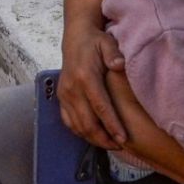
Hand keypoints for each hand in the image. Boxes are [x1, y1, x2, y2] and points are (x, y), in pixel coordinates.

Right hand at [58, 24, 126, 148]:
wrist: (76, 38)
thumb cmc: (96, 42)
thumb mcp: (107, 42)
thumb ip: (114, 54)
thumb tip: (119, 65)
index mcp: (85, 77)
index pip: (100, 107)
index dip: (112, 124)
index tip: (123, 138)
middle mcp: (72, 89)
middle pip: (87, 122)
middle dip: (104, 138)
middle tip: (120, 146)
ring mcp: (64, 95)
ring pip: (77, 125)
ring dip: (93, 138)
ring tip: (110, 144)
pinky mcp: (61, 98)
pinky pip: (69, 121)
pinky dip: (81, 132)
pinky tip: (94, 136)